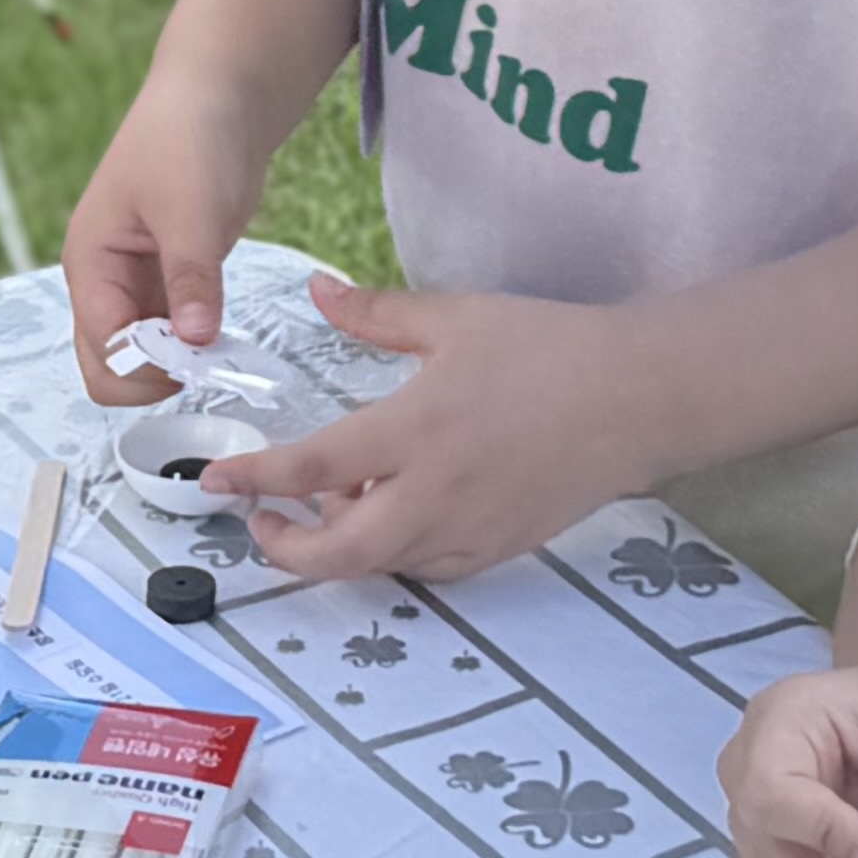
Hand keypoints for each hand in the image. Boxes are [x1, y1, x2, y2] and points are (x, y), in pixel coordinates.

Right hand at [64, 78, 267, 400]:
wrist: (219, 95)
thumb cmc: (188, 136)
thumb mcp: (191, 208)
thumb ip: (191, 277)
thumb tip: (196, 340)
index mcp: (90, 263)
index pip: (103, 348)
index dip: (148, 367)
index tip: (200, 355)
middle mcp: (105, 281)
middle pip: (110, 365)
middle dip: (155, 376)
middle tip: (211, 362)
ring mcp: (137, 283)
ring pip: (142, 356)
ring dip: (179, 365)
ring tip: (224, 350)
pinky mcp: (170, 280)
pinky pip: (172, 335)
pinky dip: (194, 345)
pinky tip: (225, 336)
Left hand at [195, 274, 649, 579]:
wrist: (641, 397)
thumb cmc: (551, 348)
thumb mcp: (456, 319)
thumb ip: (376, 313)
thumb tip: (318, 290)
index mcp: (417, 430)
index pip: (315, 467)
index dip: (257, 481)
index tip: (216, 485)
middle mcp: (438, 494)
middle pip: (340, 554)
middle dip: (287, 548)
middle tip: (265, 521)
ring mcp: (471, 529)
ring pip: (383, 566)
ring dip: (343, 545)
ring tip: (336, 499)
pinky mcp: (501, 548)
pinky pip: (428, 568)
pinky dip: (395, 551)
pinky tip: (393, 511)